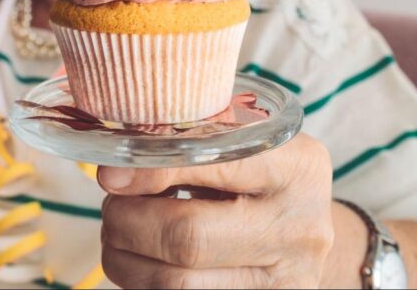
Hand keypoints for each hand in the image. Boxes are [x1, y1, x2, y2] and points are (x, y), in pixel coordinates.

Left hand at [99, 135, 335, 288]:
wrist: (305, 228)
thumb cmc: (263, 173)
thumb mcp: (246, 141)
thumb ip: (193, 140)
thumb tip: (116, 166)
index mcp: (297, 167)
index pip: (212, 168)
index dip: (151, 172)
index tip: (111, 174)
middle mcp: (299, 229)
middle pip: (187, 238)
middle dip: (128, 220)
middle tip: (113, 204)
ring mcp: (284, 283)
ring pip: (175, 283)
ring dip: (126, 257)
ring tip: (121, 229)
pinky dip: (144, 280)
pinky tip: (144, 256)